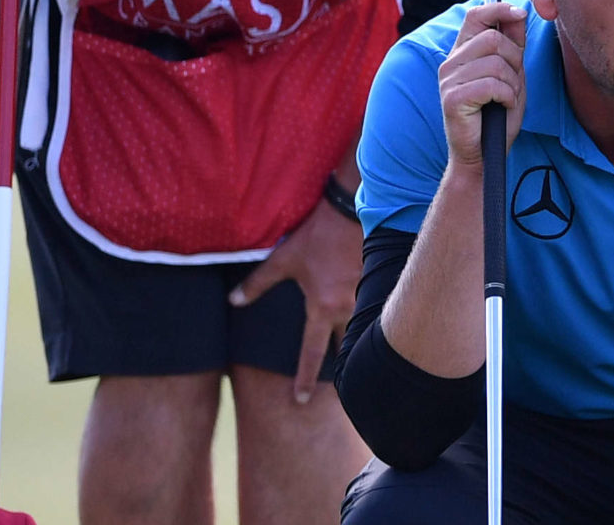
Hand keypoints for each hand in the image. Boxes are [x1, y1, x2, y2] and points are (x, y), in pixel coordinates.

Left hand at [229, 195, 363, 403]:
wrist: (350, 211)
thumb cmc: (315, 236)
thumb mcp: (283, 259)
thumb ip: (258, 283)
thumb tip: (233, 301)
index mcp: (323, 308)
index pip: (312, 353)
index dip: (305, 378)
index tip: (301, 401)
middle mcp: (348, 309)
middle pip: (347, 350)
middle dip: (344, 370)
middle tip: (340, 391)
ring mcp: (368, 299)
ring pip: (365, 333)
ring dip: (360, 347)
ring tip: (357, 365)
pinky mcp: (380, 285)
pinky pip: (377, 313)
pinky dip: (374, 325)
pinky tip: (376, 331)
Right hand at [436, 2, 527, 176]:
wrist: (483, 155)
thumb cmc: (496, 116)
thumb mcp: (511, 75)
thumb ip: (513, 46)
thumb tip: (518, 14)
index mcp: (462, 53)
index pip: (475, 15)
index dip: (499, 8)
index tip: (520, 13)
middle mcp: (451, 62)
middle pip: (492, 38)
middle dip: (514, 60)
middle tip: (513, 83)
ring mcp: (449, 80)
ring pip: (495, 62)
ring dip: (512, 84)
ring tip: (506, 99)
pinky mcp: (452, 99)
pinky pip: (491, 85)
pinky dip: (506, 97)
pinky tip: (501, 107)